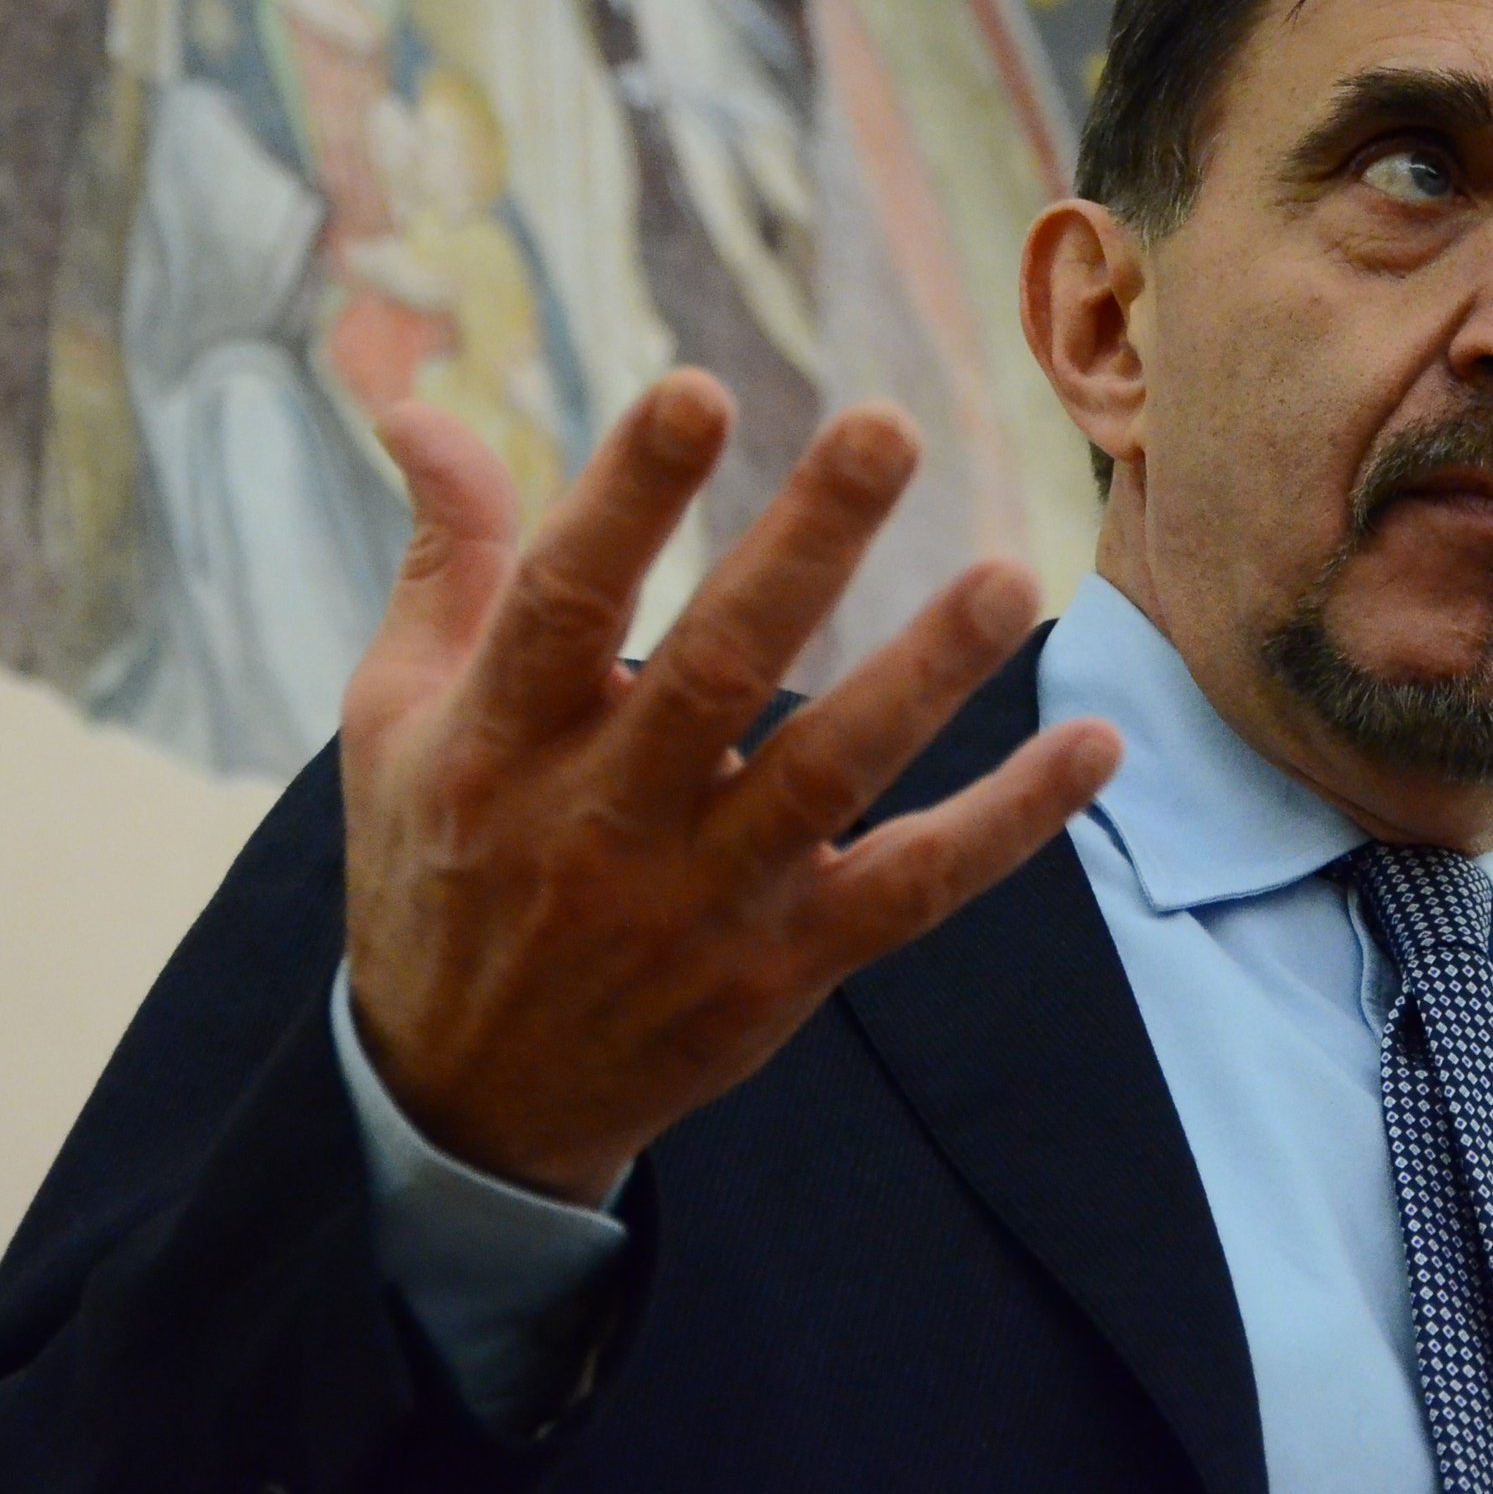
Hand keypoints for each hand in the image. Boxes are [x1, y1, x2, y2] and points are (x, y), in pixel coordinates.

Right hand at [340, 371, 1121, 1204]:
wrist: (469, 1104)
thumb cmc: (439, 868)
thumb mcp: (397, 721)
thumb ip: (447, 564)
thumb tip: (422, 409)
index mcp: (496, 741)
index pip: (565, 601)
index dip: (629, 496)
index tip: (700, 389)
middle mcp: (600, 820)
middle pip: (716, 669)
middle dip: (805, 546)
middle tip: (886, 428)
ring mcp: (703, 901)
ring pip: (830, 776)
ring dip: (927, 675)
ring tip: (1012, 577)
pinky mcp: (788, 966)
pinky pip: (916, 888)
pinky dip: (1011, 821)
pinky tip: (1095, 743)